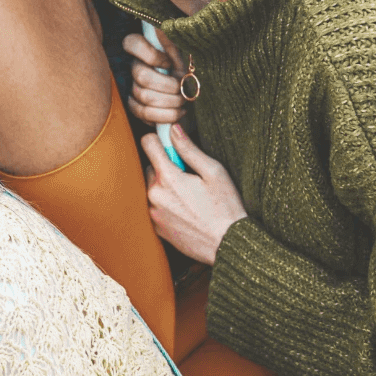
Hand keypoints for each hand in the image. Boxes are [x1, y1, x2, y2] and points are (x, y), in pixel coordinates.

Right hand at [123, 28, 187, 125]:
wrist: (203, 97)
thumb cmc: (196, 70)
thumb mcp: (192, 52)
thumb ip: (176, 39)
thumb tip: (162, 26)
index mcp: (147, 49)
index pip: (131, 42)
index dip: (150, 55)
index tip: (170, 62)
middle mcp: (137, 67)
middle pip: (141, 76)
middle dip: (168, 86)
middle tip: (184, 88)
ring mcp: (135, 88)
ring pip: (144, 96)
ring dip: (170, 101)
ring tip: (184, 101)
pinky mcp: (138, 108)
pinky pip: (143, 113)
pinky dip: (165, 115)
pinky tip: (179, 112)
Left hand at [142, 124, 246, 264]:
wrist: (228, 245)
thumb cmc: (226, 207)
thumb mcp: (214, 172)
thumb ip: (189, 149)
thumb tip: (173, 129)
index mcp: (167, 178)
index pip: (148, 144)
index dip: (159, 139)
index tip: (170, 143)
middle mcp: (154, 195)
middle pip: (150, 168)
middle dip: (166, 168)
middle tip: (190, 177)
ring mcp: (153, 213)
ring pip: (152, 188)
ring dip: (165, 187)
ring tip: (190, 197)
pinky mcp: (156, 228)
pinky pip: (155, 207)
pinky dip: (166, 205)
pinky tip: (186, 211)